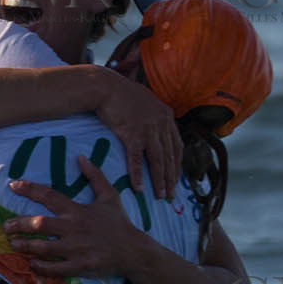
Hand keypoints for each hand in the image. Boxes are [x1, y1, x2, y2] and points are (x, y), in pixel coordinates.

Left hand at [4, 157, 147, 277]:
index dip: (29, 189)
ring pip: (43, 247)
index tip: (12, 185)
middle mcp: (74, 228)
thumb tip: (81, 157)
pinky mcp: (80, 266)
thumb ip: (95, 176)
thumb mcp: (110, 196)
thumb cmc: (119, 223)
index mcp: (77, 211)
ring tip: (14, 244)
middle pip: (40, 224)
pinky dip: (41, 267)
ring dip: (26, 245)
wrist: (134, 251)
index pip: (49, 196)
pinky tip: (32, 264)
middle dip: (19, 224)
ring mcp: (76, 249)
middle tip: (6, 226)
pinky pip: (55, 268)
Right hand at [92, 69, 178, 200]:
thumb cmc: (121, 94)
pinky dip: (138, 175)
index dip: (177, 165)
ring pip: (157, 160)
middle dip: (171, 178)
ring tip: (160, 196)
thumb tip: (156, 131)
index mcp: (166, 116)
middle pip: (169, 156)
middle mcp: (161, 123)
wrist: (105, 87)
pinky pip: (136, 159)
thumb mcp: (145, 102)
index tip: (176, 179)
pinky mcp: (132, 134)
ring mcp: (148, 129)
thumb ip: (154, 116)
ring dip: (159, 181)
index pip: (177, 146)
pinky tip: (139, 188)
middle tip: (171, 195)